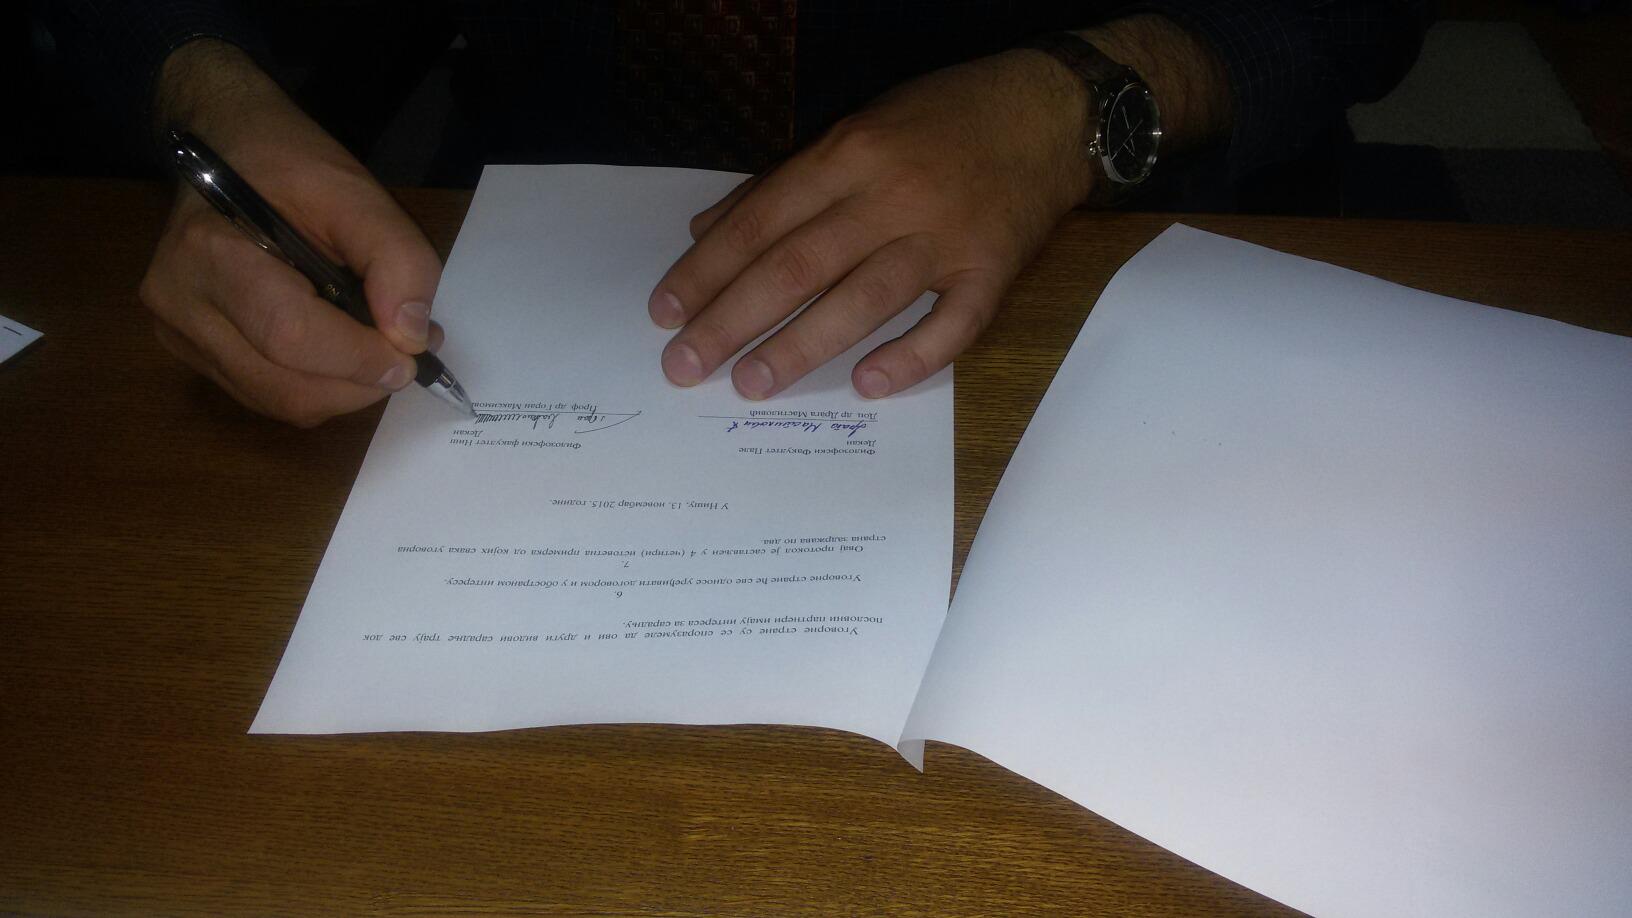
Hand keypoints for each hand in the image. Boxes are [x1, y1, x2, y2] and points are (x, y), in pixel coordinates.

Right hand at [140, 40, 443, 426]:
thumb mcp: (355, 190)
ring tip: (379, 350)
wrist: (222, 147)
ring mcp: (179, 335)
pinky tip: (340, 352)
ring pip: (278, 402)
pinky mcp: (191, 353)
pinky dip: (317, 387)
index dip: (360, 359)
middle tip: (408, 353)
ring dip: (344, 390)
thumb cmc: (287, 163)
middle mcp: (180, 304)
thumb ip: (397, 258)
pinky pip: (266, 395)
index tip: (413, 353)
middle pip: (285, 387)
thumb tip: (409, 337)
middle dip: (360, 383)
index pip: (290, 336)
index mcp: (210, 253)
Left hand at [649, 48, 1094, 399]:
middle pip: (799, 265)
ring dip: (802, 346)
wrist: (1050, 112)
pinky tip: (868, 385)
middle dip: (733, 318)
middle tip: (686, 365)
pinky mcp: (994, 271)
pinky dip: (911, 357)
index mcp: (850, 153)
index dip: (709, 269)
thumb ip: (780, 183)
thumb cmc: (941, 121)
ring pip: (864, 299)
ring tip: (750, 384)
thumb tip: (707, 232)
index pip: (762, 221)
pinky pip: (953, 326)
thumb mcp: (855, 128)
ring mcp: (946, 237)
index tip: (666, 312)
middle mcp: (892, 195)